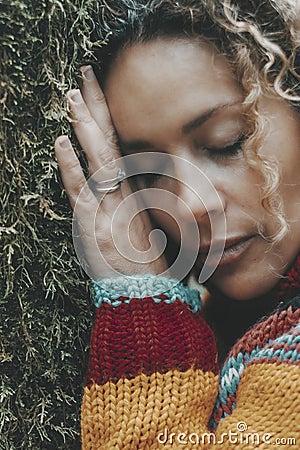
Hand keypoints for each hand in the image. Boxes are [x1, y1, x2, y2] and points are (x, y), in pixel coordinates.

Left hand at [54, 65, 166, 279]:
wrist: (144, 292)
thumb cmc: (149, 261)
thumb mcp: (147, 226)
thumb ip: (138, 201)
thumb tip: (132, 181)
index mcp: (135, 189)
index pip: (121, 143)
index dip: (109, 116)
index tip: (99, 90)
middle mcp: (123, 192)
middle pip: (110, 141)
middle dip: (97, 106)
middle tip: (85, 74)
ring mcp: (107, 206)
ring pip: (96, 159)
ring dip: (84, 127)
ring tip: (71, 96)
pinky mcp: (91, 225)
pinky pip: (79, 190)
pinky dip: (69, 167)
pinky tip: (60, 144)